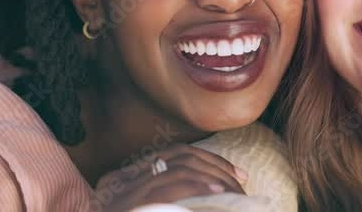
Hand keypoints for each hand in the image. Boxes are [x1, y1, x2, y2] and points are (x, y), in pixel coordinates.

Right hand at [93, 144, 247, 210]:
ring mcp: (122, 193)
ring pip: (176, 169)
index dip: (210, 160)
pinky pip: (165, 188)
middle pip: (178, 157)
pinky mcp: (127, 206)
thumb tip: (210, 193)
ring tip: (233, 191)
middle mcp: (121, 181)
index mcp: (125, 181)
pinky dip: (195, 189)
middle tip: (240, 182)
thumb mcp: (147, 206)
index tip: (236, 174)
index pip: (175, 156)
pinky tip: (217, 196)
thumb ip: (167, 197)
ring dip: (211, 178)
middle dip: (215, 166)